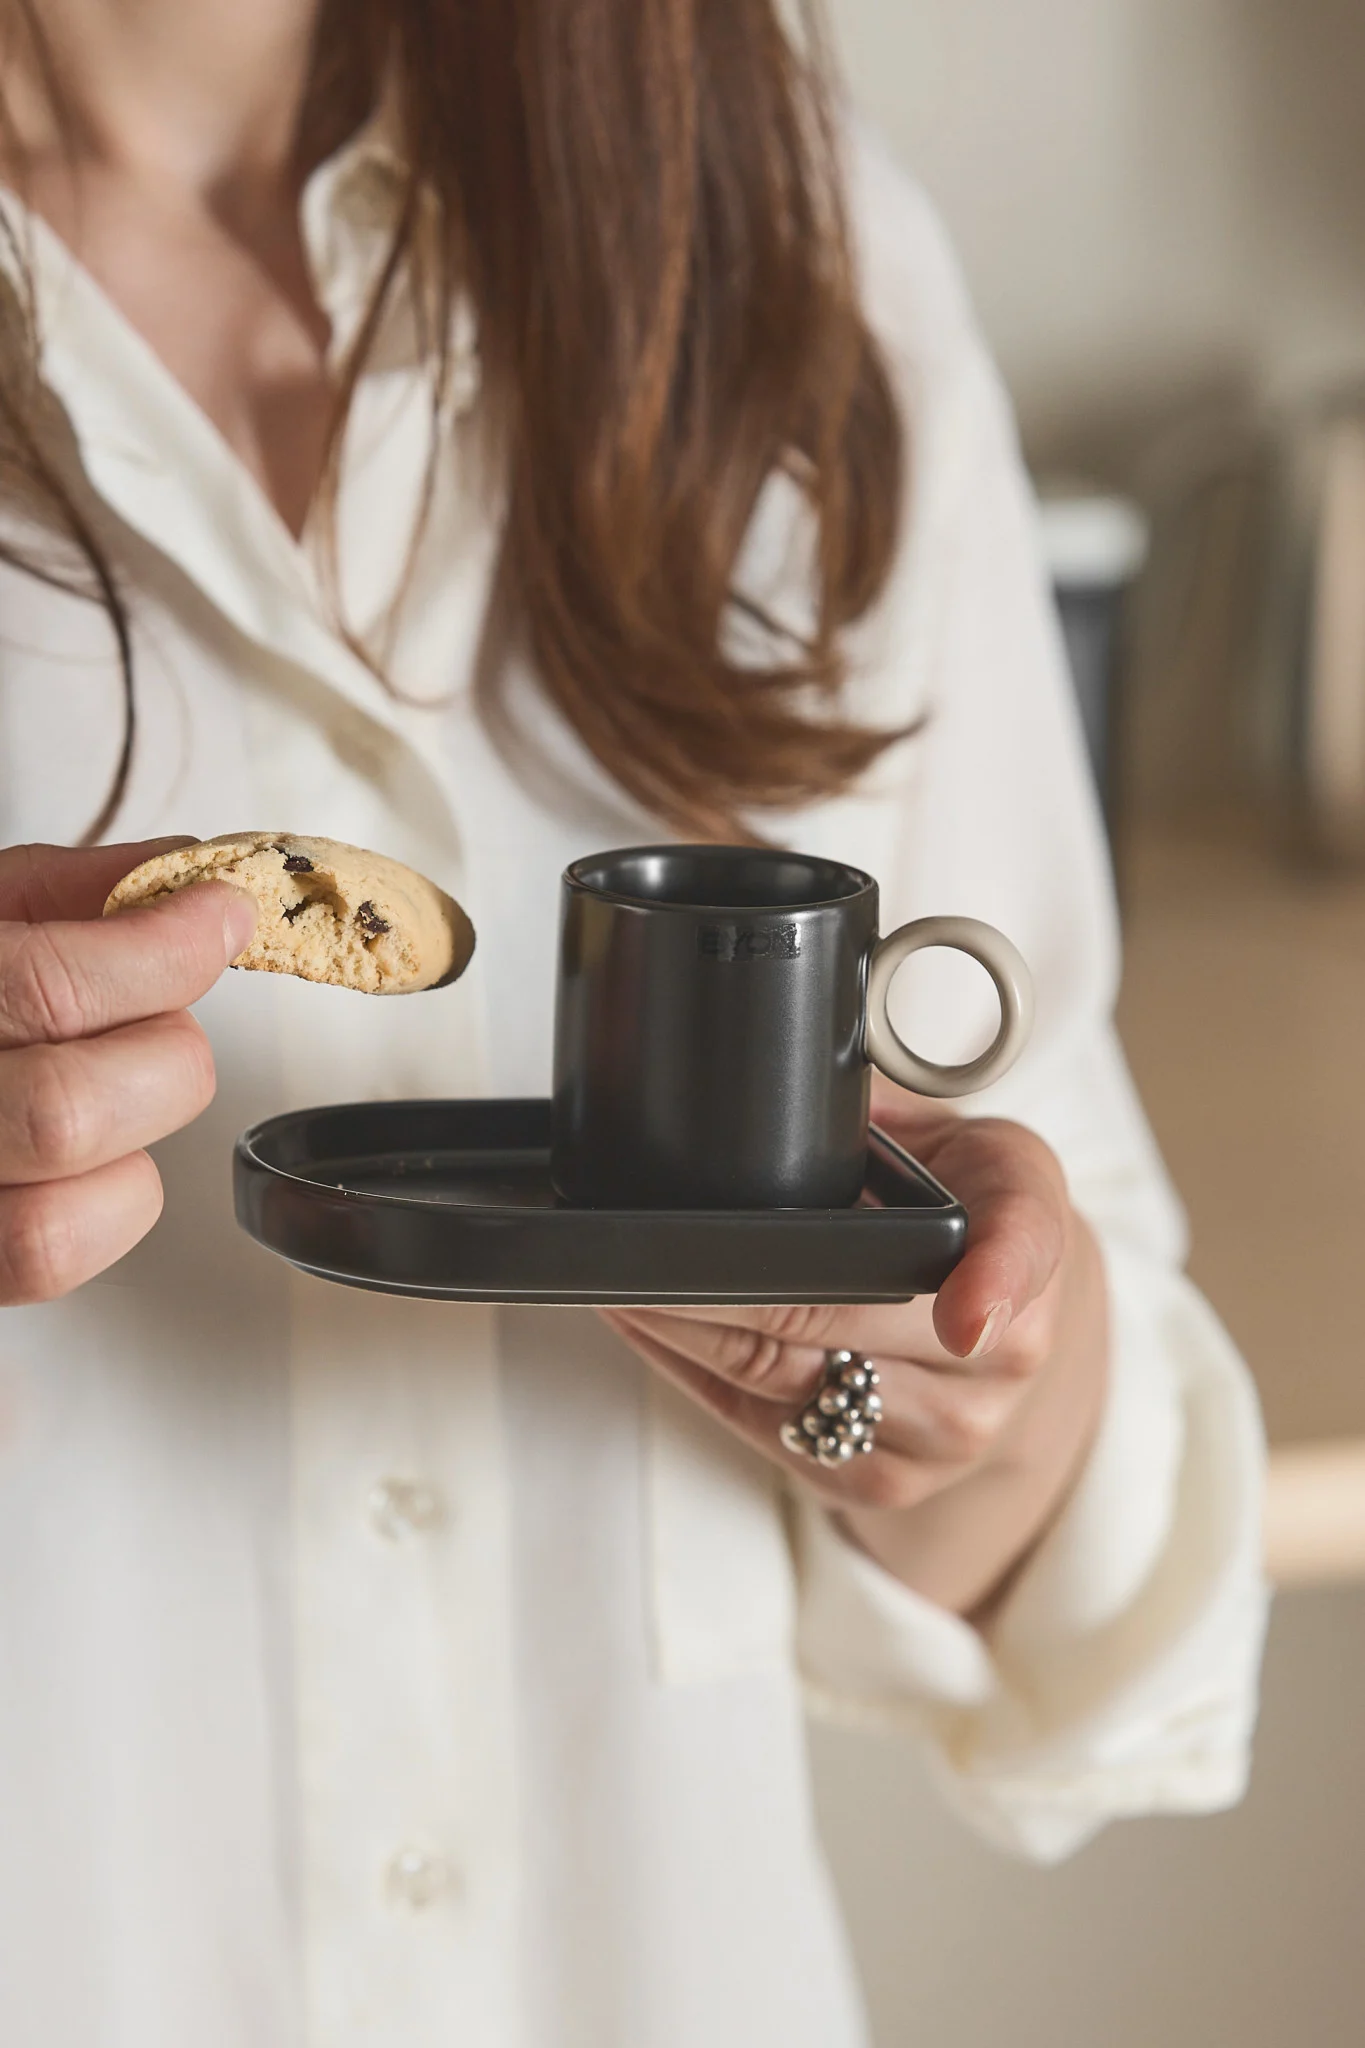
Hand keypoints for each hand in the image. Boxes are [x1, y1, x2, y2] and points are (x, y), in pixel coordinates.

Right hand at [0, 840, 257, 1303]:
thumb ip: (71, 891)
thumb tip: (186, 878)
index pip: (47, 989)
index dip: (162, 952)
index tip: (217, 919)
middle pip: (66, 1115)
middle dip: (162, 1057)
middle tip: (166, 1015)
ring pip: (54, 1228)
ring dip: (133, 1149)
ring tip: (123, 1087)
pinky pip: (46, 1264)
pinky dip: (110, 1206)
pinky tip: (94, 1153)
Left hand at [604, 1079, 1108, 1616]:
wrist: (1023, 1332)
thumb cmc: (979, 1214)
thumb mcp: (967, 1138)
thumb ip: (892, 1112)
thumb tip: (779, 1076)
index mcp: (1032, 1233)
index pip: (1023, 1250)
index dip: (993, 1283)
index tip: (964, 1317)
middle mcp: (1005, 1352)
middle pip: (835, 1316)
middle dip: (716, 1283)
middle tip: (634, 1244)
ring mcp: (945, 1431)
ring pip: (780, 1377)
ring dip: (683, 1329)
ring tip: (617, 1277)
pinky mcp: (883, 1480)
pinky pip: (762, 1424)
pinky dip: (695, 1373)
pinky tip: (653, 1326)